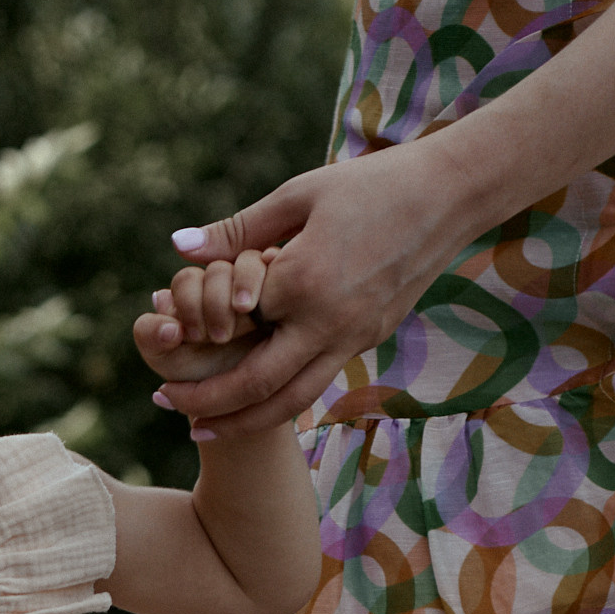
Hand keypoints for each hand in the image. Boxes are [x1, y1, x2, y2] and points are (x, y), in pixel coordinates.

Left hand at [153, 138, 490, 437]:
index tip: (164, 339)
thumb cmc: (370, 184)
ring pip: (291, 401)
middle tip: (165, 404)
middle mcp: (329, 321)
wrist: (450, 197)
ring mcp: (354, 338)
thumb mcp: (299, 195)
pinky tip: (250, 397)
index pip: (235, 322)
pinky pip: (317, 381)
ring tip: (201, 429)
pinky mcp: (369, 342)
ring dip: (242, 421)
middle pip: (258, 386)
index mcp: (305, 280)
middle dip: (207, 403)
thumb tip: (179, 247)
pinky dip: (278, 397)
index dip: (196, 330)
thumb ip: (238, 229)